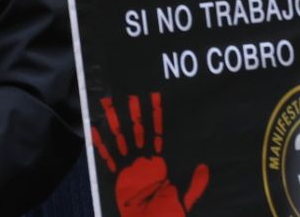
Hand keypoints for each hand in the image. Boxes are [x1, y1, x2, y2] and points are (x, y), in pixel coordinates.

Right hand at [93, 93, 208, 215]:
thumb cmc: (167, 214)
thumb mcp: (183, 200)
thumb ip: (194, 185)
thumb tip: (205, 167)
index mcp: (160, 162)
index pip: (158, 134)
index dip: (156, 118)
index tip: (155, 100)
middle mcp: (143, 160)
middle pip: (138, 131)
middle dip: (135, 114)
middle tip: (131, 94)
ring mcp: (129, 165)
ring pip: (121, 138)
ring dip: (116, 121)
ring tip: (110, 103)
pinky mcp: (117, 174)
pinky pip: (107, 155)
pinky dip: (100, 142)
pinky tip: (94, 128)